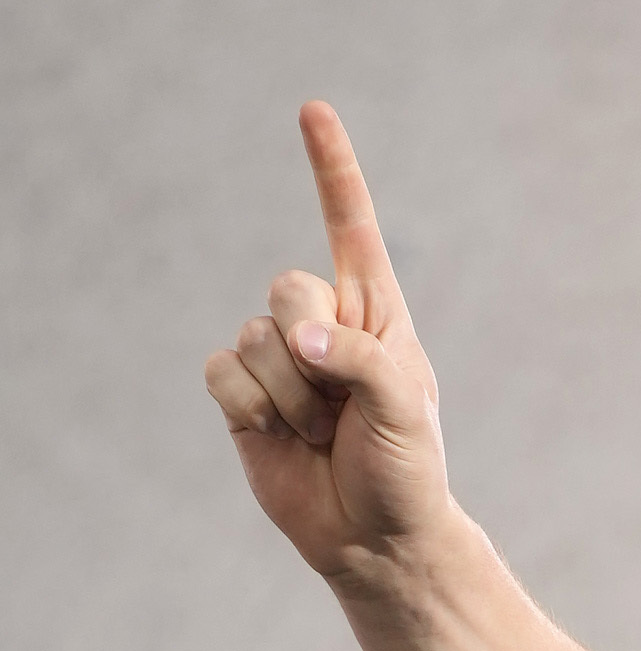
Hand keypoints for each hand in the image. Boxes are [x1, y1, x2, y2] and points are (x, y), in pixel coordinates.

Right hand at [203, 105, 462, 583]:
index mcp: (375, 313)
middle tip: (341, 403)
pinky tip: (280, 436)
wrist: (375, 539)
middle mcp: (324, 323)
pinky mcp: (244, 393)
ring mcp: (280, 357)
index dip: (331, 170)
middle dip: (311, 345)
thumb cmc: (407, 471)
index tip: (313, 111)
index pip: (350, 227)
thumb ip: (360, 358)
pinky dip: (252, 407)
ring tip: (322, 434)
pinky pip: (223, 371)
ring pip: (255, 338)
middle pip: (287, 286)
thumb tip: (297, 337)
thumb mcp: (405, 409)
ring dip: (291, 397)